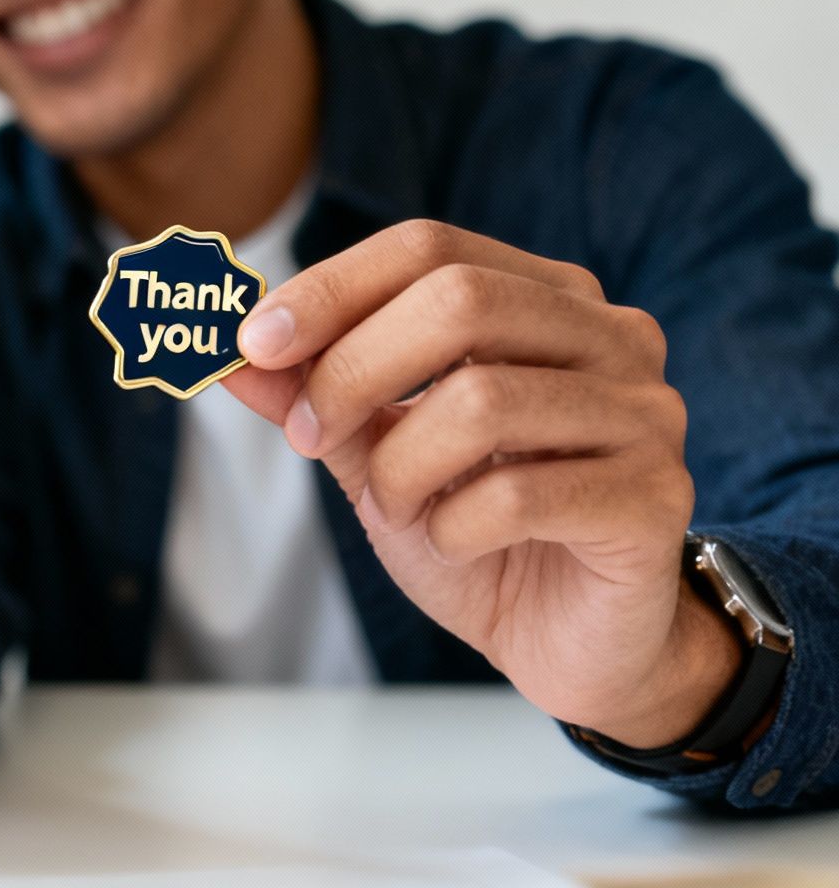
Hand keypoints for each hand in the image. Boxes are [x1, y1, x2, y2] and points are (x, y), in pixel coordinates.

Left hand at [224, 220, 740, 747]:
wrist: (567, 639)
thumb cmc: (477, 530)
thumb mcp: (375, 455)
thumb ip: (314, 396)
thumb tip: (230, 354)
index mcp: (543, 297)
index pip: (429, 247)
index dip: (331, 288)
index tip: (254, 342)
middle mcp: (610, 336)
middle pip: (459, 301)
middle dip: (353, 370)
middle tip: (307, 436)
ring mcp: (646, 411)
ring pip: (482, 401)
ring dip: (400, 468)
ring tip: (396, 508)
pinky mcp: (657, 495)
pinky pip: (519, 494)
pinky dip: (453, 527)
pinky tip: (455, 545)